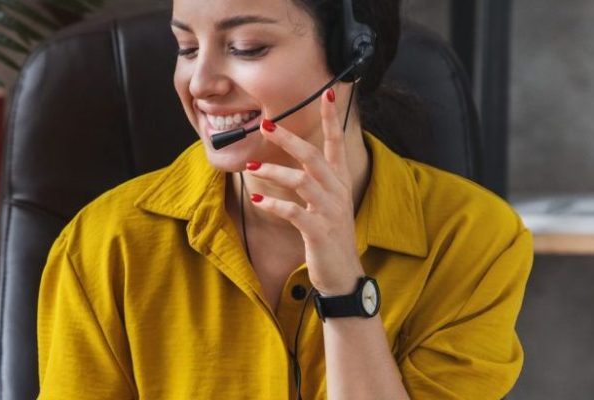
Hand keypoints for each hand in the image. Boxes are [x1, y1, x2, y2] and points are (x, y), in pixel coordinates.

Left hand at [245, 87, 363, 294]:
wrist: (343, 274)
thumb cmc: (329, 235)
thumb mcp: (326, 204)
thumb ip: (313, 182)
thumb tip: (292, 161)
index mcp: (339, 181)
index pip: (336, 143)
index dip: (332, 118)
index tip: (326, 94)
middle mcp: (337, 191)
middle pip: (313, 156)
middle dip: (288, 139)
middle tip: (265, 124)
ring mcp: (330, 211)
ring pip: (302, 181)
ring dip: (273, 172)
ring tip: (250, 167)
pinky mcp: (319, 231)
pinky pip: (294, 212)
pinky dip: (273, 204)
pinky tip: (257, 198)